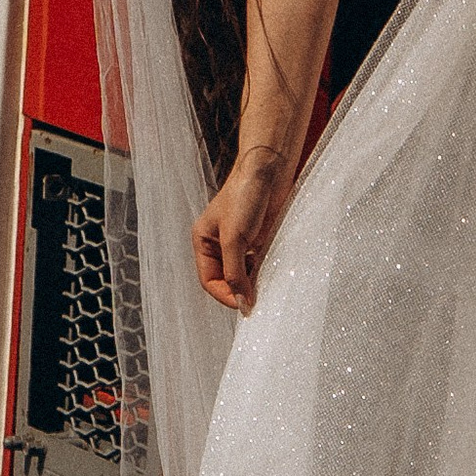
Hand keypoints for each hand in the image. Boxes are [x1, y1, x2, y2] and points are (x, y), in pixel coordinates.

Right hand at [192, 151, 287, 312]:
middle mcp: (218, 243)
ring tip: (265, 288)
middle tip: (256, 301)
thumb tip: (241, 303)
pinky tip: (272, 274)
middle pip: (224, 279)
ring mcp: (238, 241)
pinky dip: (263, 272)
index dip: (224, 295)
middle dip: (238, 291)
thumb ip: (235, 273)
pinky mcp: (257, 238)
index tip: (244, 305)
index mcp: (203, 241)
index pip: (209, 280)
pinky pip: (257, 263)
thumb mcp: (235, 239)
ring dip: (252, 282)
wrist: (269, 170)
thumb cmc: (245, 196)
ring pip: (242, 273)